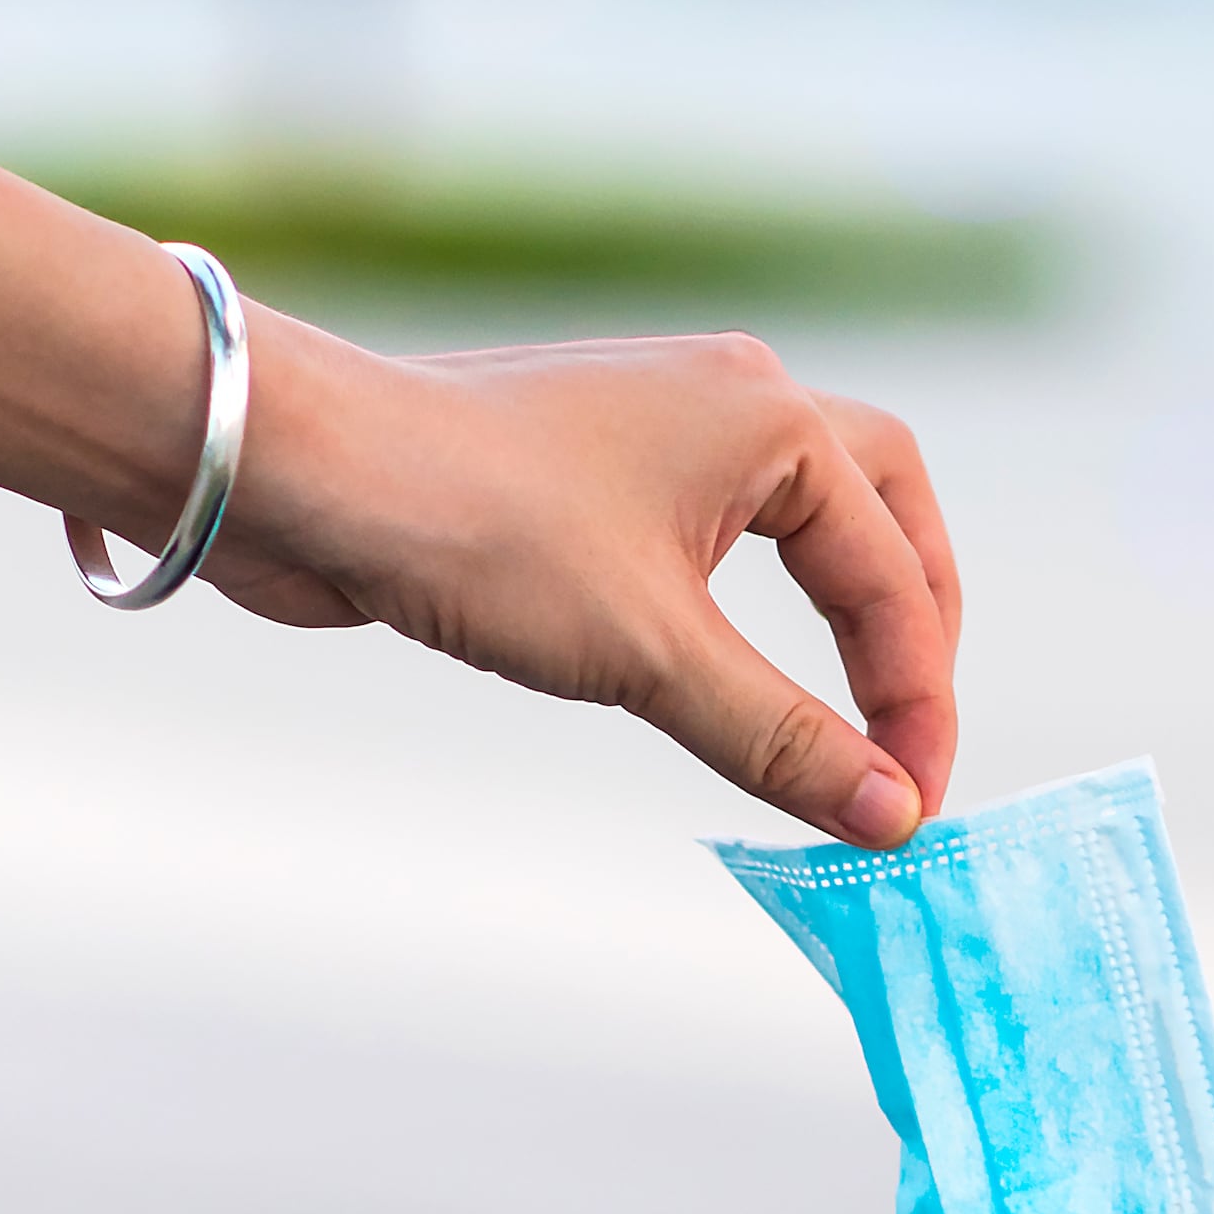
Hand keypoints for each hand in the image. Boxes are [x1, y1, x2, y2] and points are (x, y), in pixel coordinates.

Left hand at [174, 305, 962, 847]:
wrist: (299, 470)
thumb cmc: (475, 528)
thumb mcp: (648, 653)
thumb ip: (779, 736)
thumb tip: (888, 816)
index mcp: (772, 417)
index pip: (894, 574)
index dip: (914, 702)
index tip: (906, 809)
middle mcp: (731, 398)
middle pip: (883, 504)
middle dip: (912, 623)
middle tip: (912, 735)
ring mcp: (658, 422)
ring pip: (801, 509)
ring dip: (838, 604)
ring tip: (847, 710)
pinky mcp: (592, 466)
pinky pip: (714, 532)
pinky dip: (751, 606)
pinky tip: (727, 667)